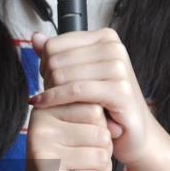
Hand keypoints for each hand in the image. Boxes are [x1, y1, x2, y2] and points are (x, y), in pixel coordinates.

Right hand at [13, 100, 112, 170]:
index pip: (94, 109)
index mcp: (45, 111)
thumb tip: (119, 128)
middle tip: (88, 162)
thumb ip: (95, 120)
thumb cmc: (62, 162)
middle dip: (104, 152)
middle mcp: (40, 129)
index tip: (86, 141)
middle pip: (100, 133)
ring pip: (101, 157)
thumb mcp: (73, 132)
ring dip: (103, 170)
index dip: (101, 128)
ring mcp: (44, 155)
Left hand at [28, 28, 160, 167]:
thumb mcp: (81, 75)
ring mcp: (119, 67)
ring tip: (54, 104)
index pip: (54, 44)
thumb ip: (59, 55)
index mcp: (106, 38)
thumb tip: (36, 38)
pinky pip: (74, 91)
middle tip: (51, 96)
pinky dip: (54, 100)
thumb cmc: (106, 103)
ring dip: (51, 93)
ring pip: (62, 74)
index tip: (49, 80)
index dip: (44, 64)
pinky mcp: (119, 89)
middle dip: (47, 80)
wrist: (133, 132)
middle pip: (56, 59)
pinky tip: (43, 106)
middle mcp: (114, 48)